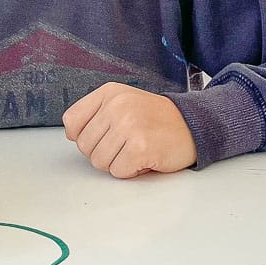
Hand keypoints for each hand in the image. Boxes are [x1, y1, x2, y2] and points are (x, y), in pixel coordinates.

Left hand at [63, 83, 197, 178]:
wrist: (194, 125)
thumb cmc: (157, 119)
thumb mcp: (123, 102)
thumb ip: (95, 114)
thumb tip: (71, 133)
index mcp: (109, 93)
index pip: (72, 121)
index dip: (83, 136)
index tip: (104, 135)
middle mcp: (117, 105)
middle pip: (84, 146)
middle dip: (104, 151)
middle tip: (127, 143)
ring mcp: (129, 126)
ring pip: (99, 161)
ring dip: (118, 162)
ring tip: (137, 149)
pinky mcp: (140, 147)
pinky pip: (118, 171)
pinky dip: (132, 171)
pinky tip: (145, 157)